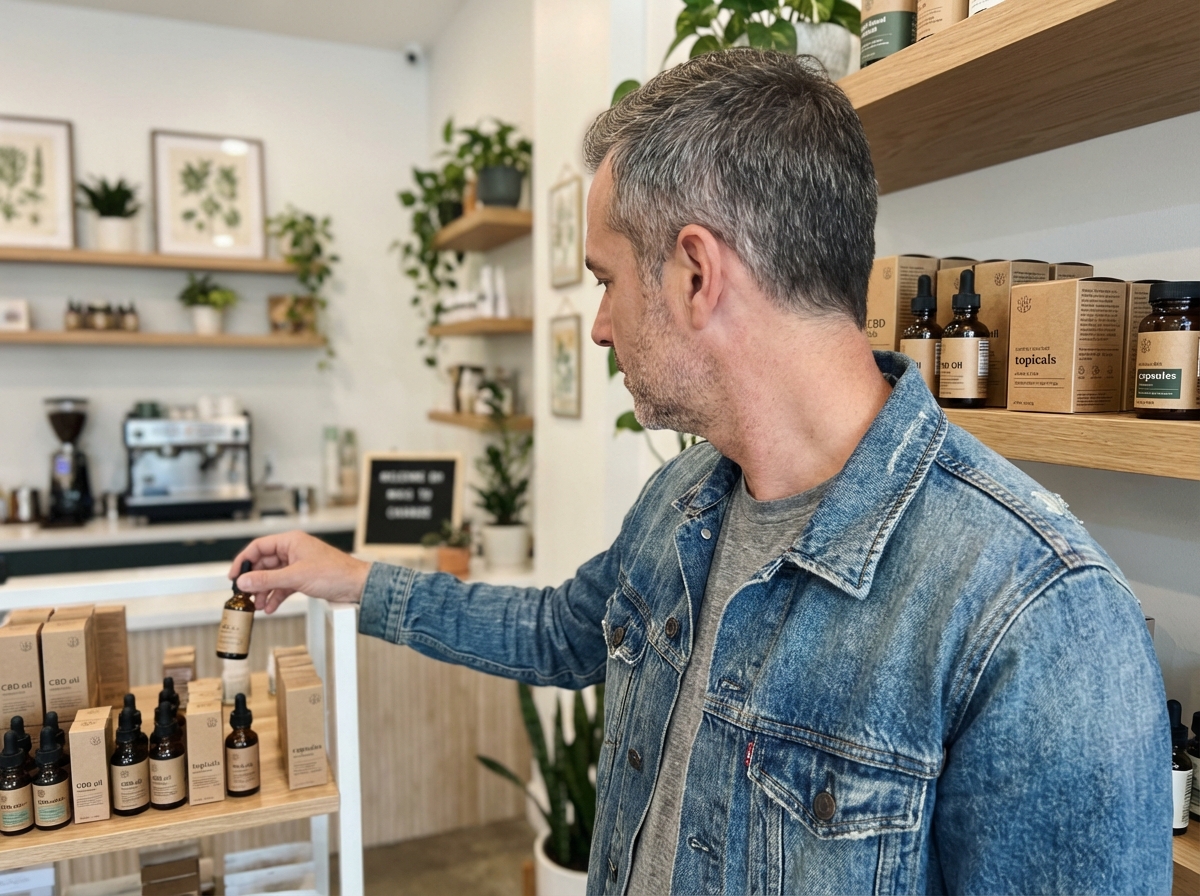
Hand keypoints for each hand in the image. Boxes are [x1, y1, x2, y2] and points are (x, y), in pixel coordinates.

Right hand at [228, 531, 370, 614]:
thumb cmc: (335, 573)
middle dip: (254, 581)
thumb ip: (267, 579)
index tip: (233, 575)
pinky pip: (283, 586)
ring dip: (264, 592)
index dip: (243, 561)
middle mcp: (293, 551)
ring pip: (273, 577)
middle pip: (264, 564)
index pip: (259, 547)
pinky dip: (276, 596)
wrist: (356, 586)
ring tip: (257, 605)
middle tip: (244, 595)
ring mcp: (298, 565)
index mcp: (291, 541)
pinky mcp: (303, 578)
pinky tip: (270, 607)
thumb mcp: (296, 577)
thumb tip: (244, 581)